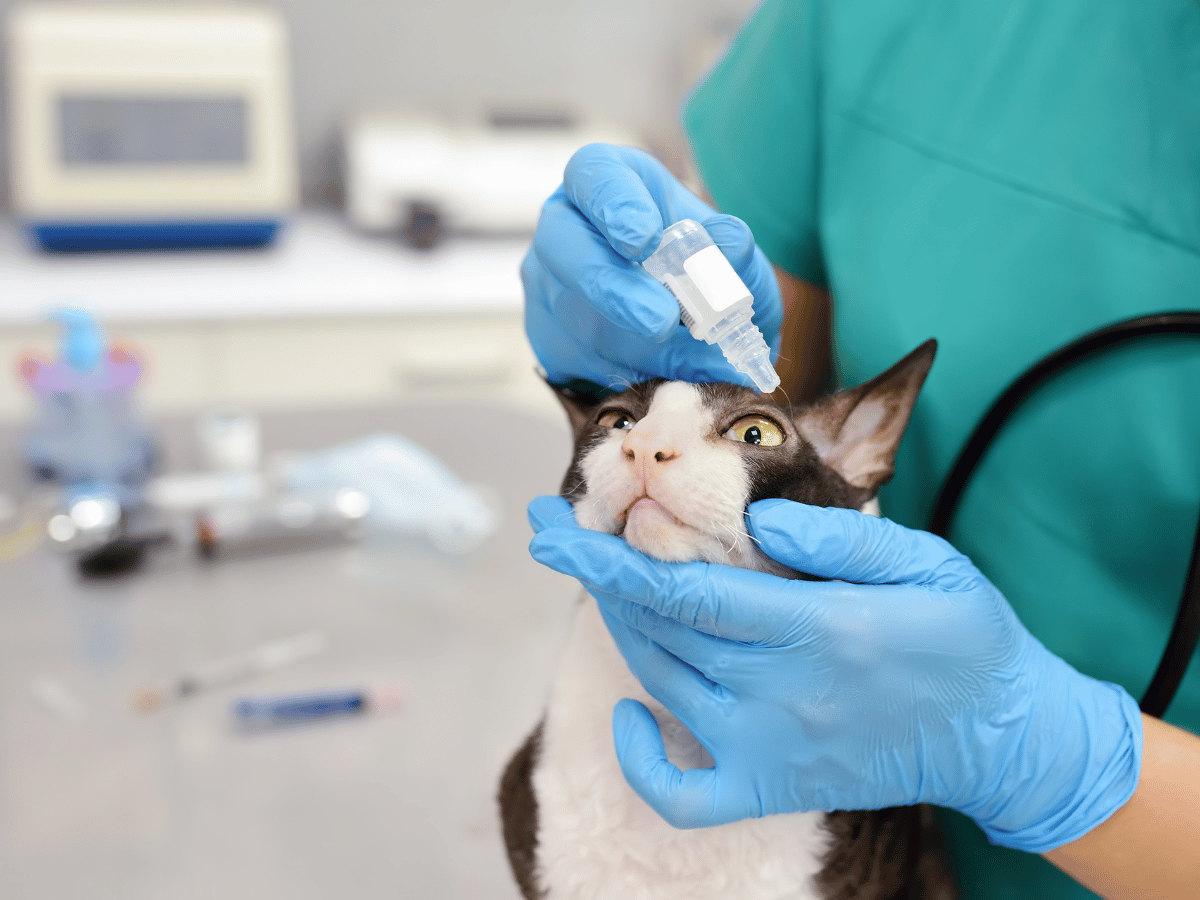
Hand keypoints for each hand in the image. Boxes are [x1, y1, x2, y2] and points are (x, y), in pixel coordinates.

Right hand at [522, 143, 781, 390]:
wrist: (685, 321)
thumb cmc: (700, 269)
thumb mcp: (729, 254)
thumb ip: (732, 249)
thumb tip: (728, 244)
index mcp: (608, 181)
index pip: (593, 175)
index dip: (613, 205)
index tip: (644, 238)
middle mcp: (565, 225)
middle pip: (562, 246)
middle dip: (612, 289)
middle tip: (660, 321)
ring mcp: (546, 283)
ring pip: (572, 315)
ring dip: (633, 345)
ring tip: (692, 361)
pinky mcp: (547, 338)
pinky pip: (577, 361)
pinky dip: (626, 375)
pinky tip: (666, 376)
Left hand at [527, 495, 1141, 853]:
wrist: (1002, 737)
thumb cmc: (964, 636)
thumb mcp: (928, 561)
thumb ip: (841, 535)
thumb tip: (756, 516)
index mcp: (823, 629)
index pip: (686, 589)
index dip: (608, 557)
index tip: (552, 526)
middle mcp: (787, 696)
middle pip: (661, 631)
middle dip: (597, 576)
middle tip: (563, 532)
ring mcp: (775, 751)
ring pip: (663, 684)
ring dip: (621, 628)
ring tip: (604, 578)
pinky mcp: (775, 788)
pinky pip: (682, 796)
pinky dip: (641, 760)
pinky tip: (630, 713)